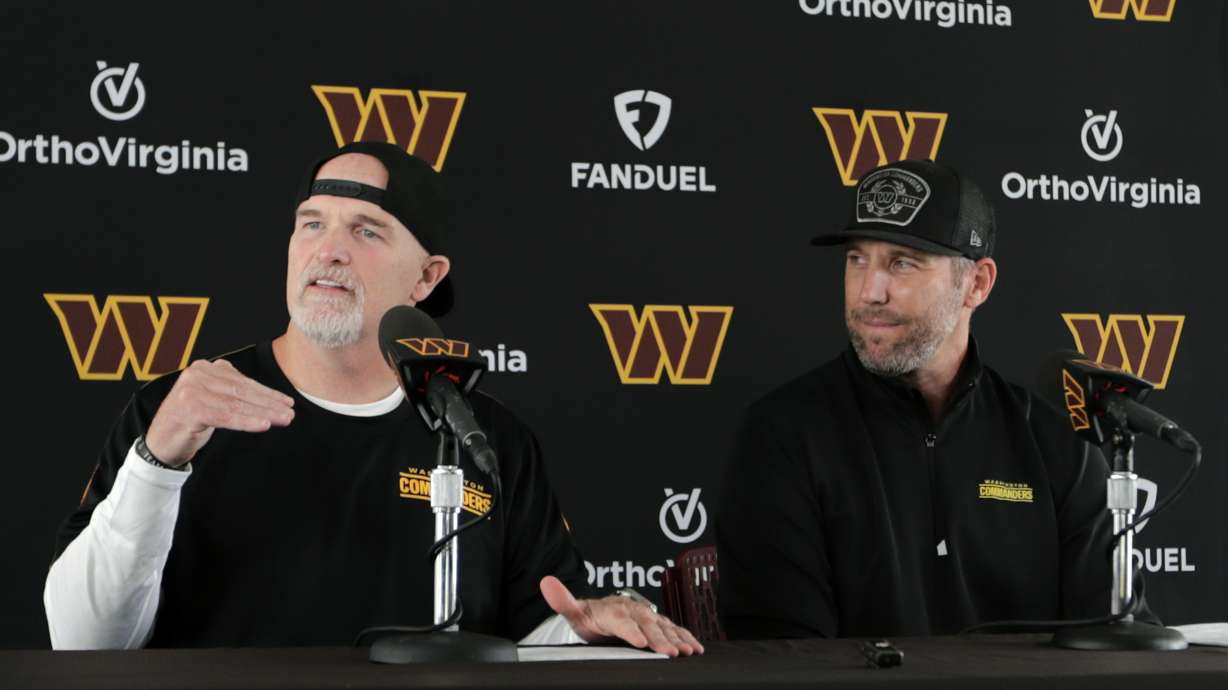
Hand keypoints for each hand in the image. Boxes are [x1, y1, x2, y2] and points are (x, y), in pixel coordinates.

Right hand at [144, 359, 294, 465]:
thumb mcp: (213, 401)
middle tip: (290, 413)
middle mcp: (197, 374)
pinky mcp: (189, 408)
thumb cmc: (190, 422)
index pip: (242, 381)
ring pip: (236, 403)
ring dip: (263, 412)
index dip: (267, 392)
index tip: (287, 402)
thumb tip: (271, 398)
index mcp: (205, 368)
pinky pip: (225, 416)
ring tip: (283, 419)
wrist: (160, 443)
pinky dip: (246, 421)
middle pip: (241, 391)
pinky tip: (264, 425)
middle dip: (269, 403)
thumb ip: (233, 393)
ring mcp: (191, 390)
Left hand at [539, 576, 704, 656]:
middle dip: (659, 639)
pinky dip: (686, 638)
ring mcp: (649, 617)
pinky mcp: (659, 624)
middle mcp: (634, 611)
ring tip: (686, 652)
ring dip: (676, 639)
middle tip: (669, 652)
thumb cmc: (590, 616)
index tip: (639, 641)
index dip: (631, 631)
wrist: (604, 612)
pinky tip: (695, 648)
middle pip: (647, 625)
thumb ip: (563, 601)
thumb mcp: (574, 611)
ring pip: (664, 627)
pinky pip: (675, 630)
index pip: (622, 620)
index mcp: (613, 609)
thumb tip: (546, 582)